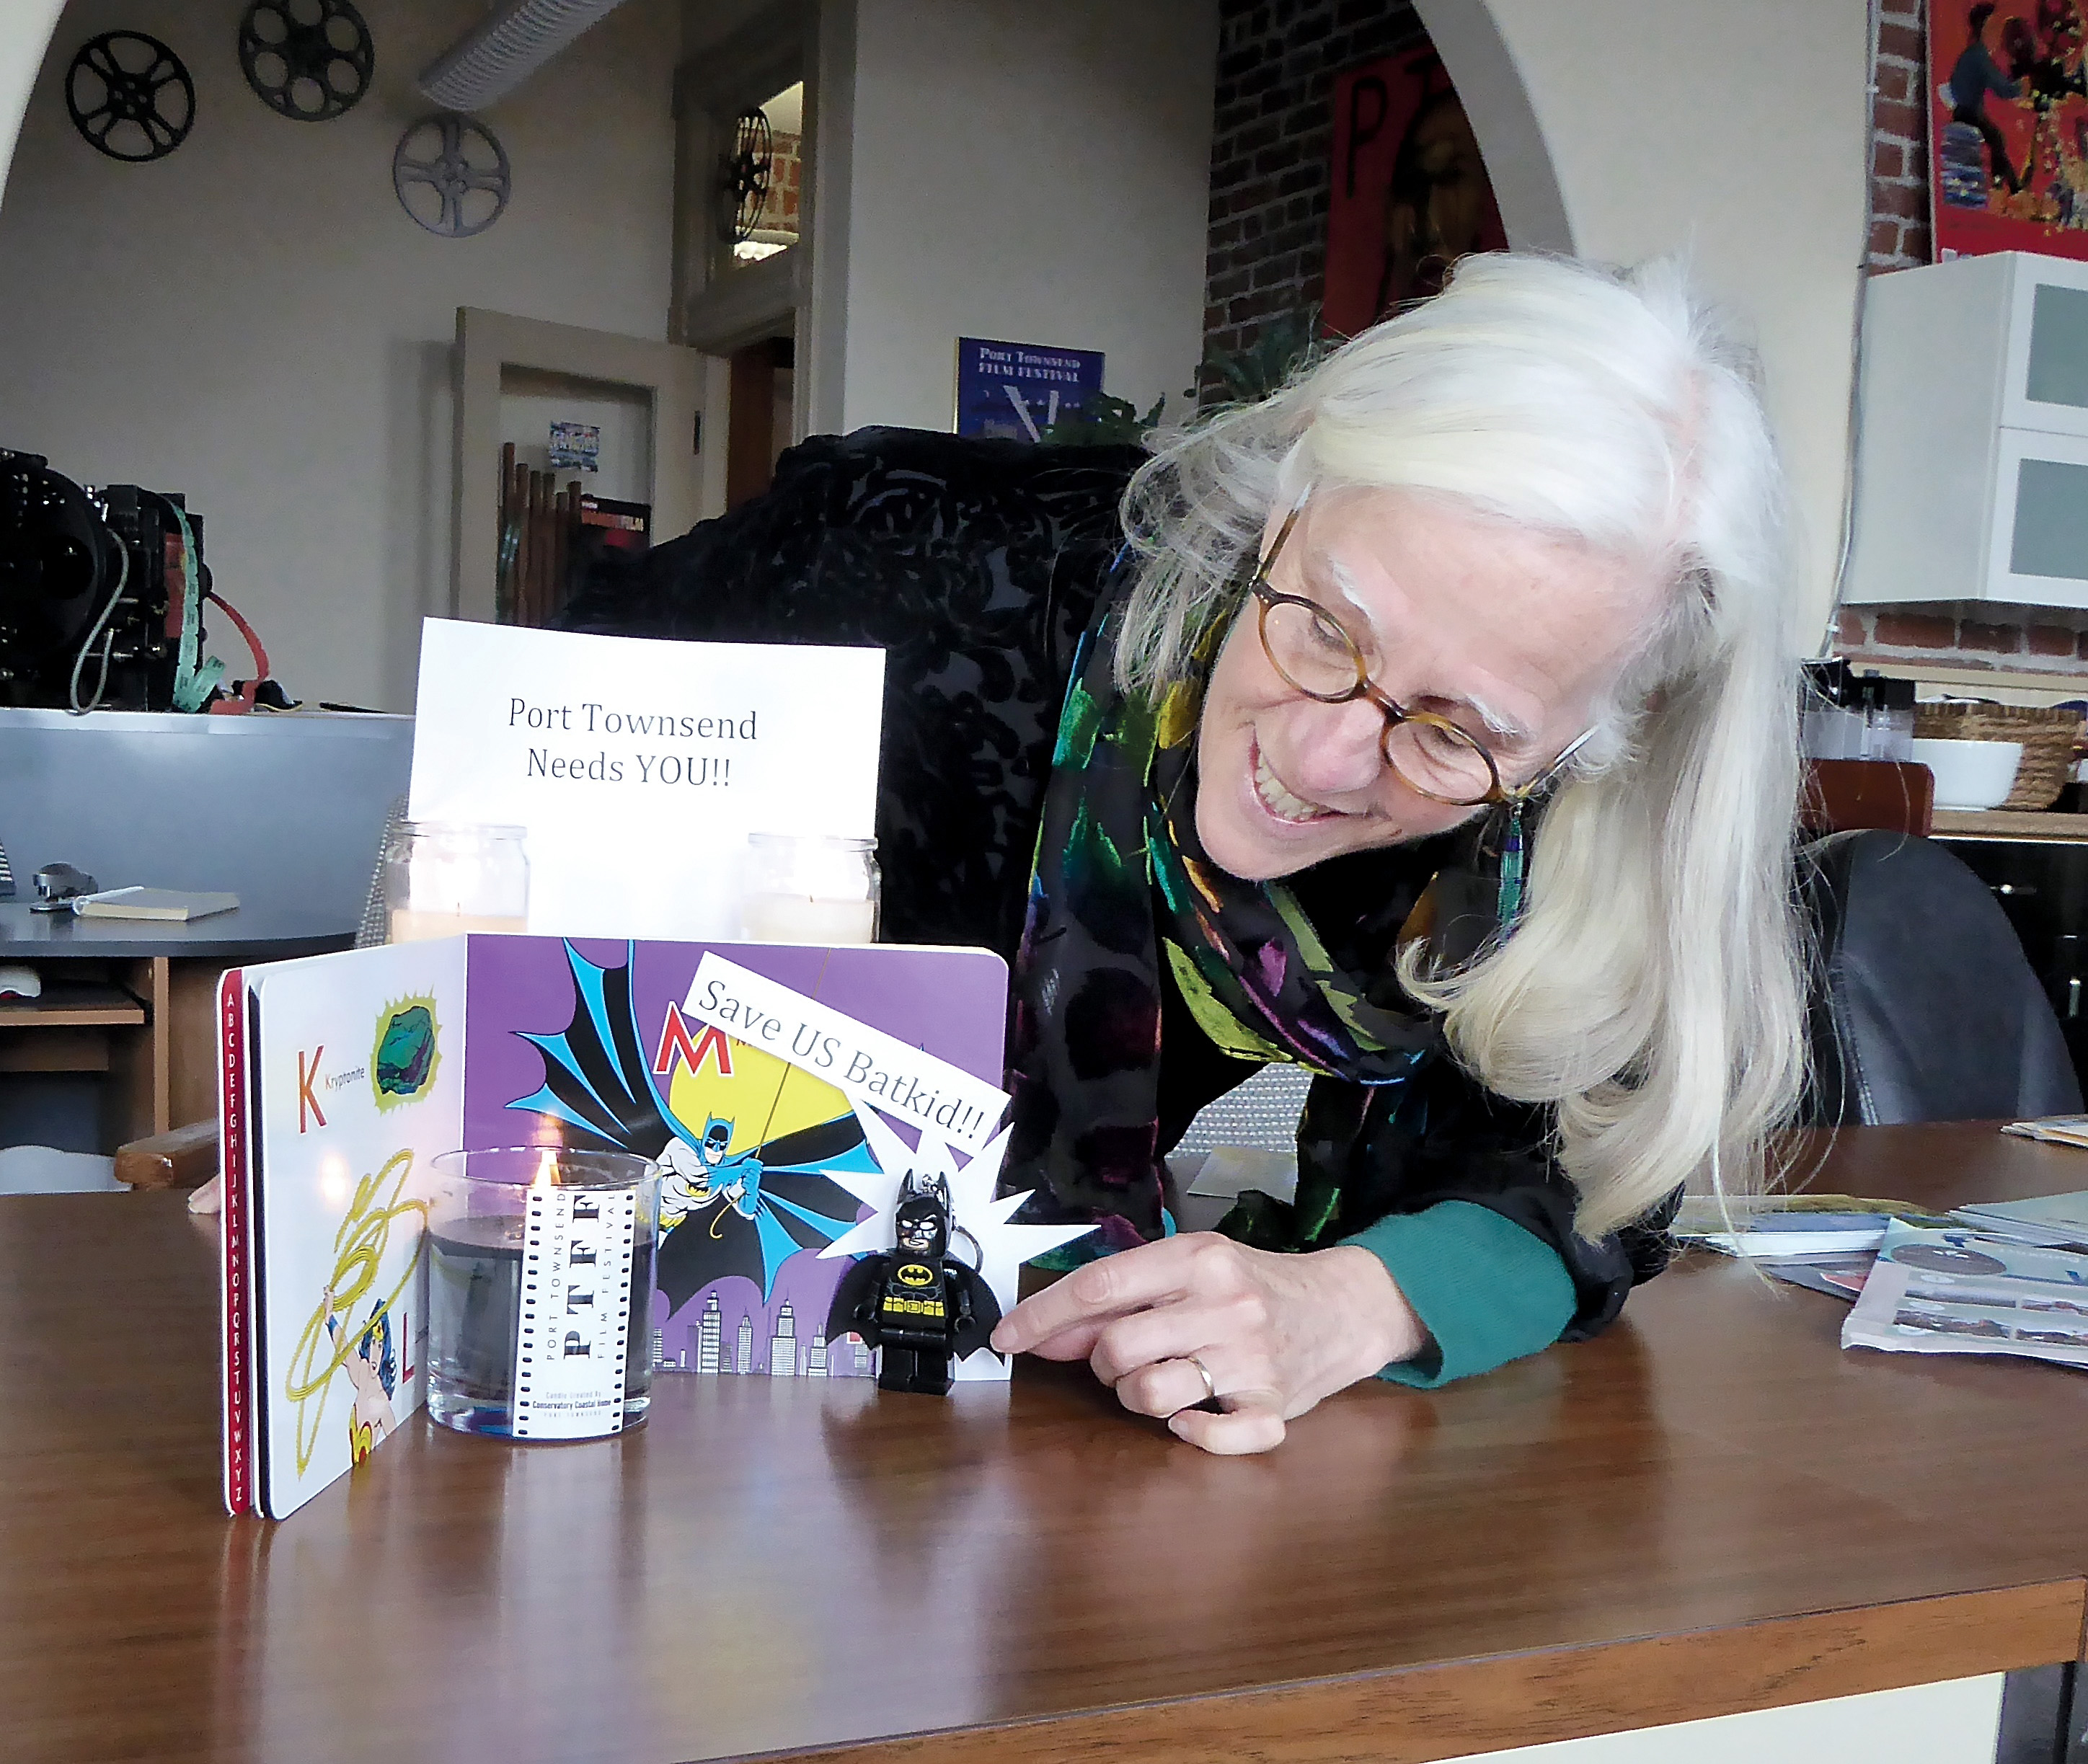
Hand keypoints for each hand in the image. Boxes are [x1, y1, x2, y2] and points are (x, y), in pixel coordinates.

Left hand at [990, 1233, 1427, 1454]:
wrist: (1343, 1305)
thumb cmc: (1253, 1285)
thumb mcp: (1189, 1270)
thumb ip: (1121, 1298)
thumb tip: (1045, 1333)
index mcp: (1198, 1258)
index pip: (1098, 1287)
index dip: (1041, 1317)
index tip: (1006, 1337)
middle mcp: (1225, 1304)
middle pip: (1115, 1347)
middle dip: (1101, 1361)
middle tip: (1124, 1356)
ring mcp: (1252, 1358)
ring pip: (1149, 1395)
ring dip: (1136, 1397)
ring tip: (1161, 1379)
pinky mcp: (1275, 1408)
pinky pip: (1208, 1437)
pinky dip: (1190, 1433)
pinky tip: (1195, 1413)